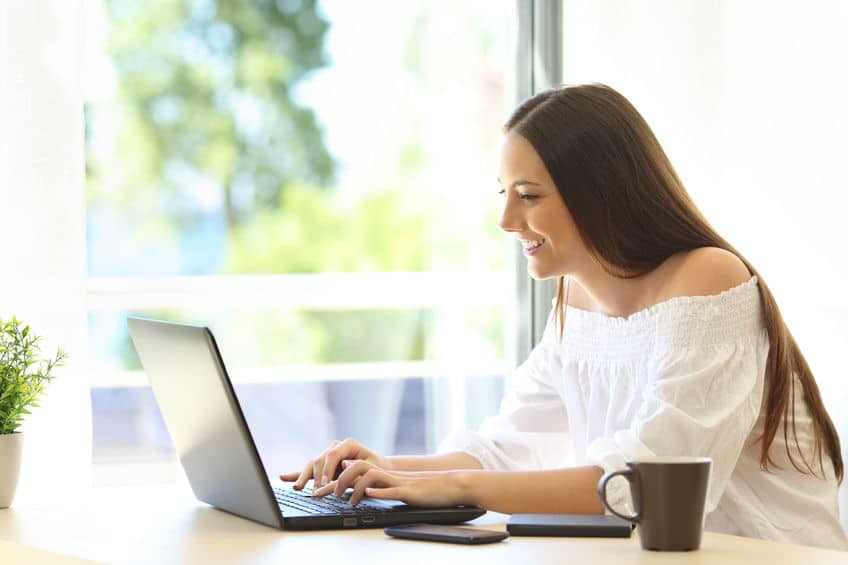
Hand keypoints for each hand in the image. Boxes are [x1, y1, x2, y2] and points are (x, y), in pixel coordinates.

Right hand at [279, 438, 390, 489]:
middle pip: (320, 459)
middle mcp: (336, 447)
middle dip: (316, 476)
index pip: (333, 454)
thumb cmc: (377, 468)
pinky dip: (296, 474)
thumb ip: (357, 466)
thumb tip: (344, 465)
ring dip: (304, 477)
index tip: (326, 484)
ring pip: (312, 464)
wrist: (379, 469)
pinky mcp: (323, 466)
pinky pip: (309, 470)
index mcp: (348, 444)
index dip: (328, 469)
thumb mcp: (371, 467)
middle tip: (315, 492)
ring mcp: (328, 455)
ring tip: (298, 488)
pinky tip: (283, 477)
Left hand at [314, 459, 473, 507]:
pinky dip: (380, 491)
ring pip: (370, 475)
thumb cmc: (424, 490)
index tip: (315, 489)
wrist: (450, 486)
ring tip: (347, 499)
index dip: (333, 480)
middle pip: (356, 468)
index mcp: (382, 475)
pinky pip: (392, 489)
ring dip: (355, 486)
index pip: (352, 472)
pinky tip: (369, 493)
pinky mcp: (410, 491)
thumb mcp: (396, 488)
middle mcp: (387, 474)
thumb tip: (359, 488)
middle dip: (337, 480)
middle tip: (324, 494)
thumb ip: (379, 486)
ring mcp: (397, 481)